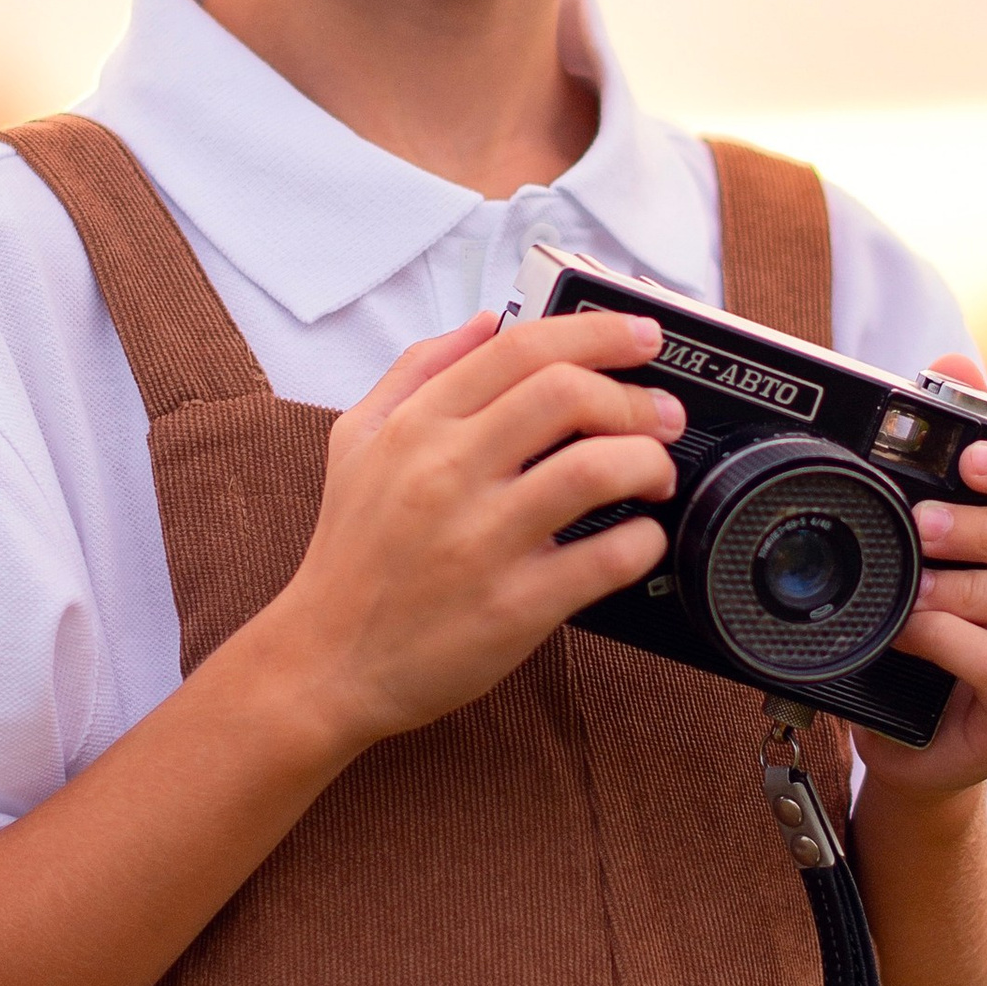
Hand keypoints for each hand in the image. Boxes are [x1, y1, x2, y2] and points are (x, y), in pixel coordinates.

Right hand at [248, 307, 684, 754]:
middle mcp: (448, 474)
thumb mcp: (357, 441)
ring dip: (648, 462)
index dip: (598, 333)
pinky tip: (640, 537)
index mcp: (417, 426)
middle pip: (567, 394)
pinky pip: (604, 560)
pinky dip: (642, 540)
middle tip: (662, 415)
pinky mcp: (513, 607)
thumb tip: (486, 323)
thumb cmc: (351, 553)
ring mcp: (482, 541)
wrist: (324, 662)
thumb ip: (417, 370)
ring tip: (656, 475)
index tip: (642, 338)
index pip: (522, 349)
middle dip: (635, 398)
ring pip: (595, 469)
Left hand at [853, 360, 986, 801]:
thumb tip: (955, 361)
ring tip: (914, 583)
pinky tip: (911, 629)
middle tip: (921, 524)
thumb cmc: (940, 632)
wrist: (914, 739)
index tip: (968, 459)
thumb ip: (960, 457)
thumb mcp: (947, 543)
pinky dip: (950, 639)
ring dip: (971, 584)